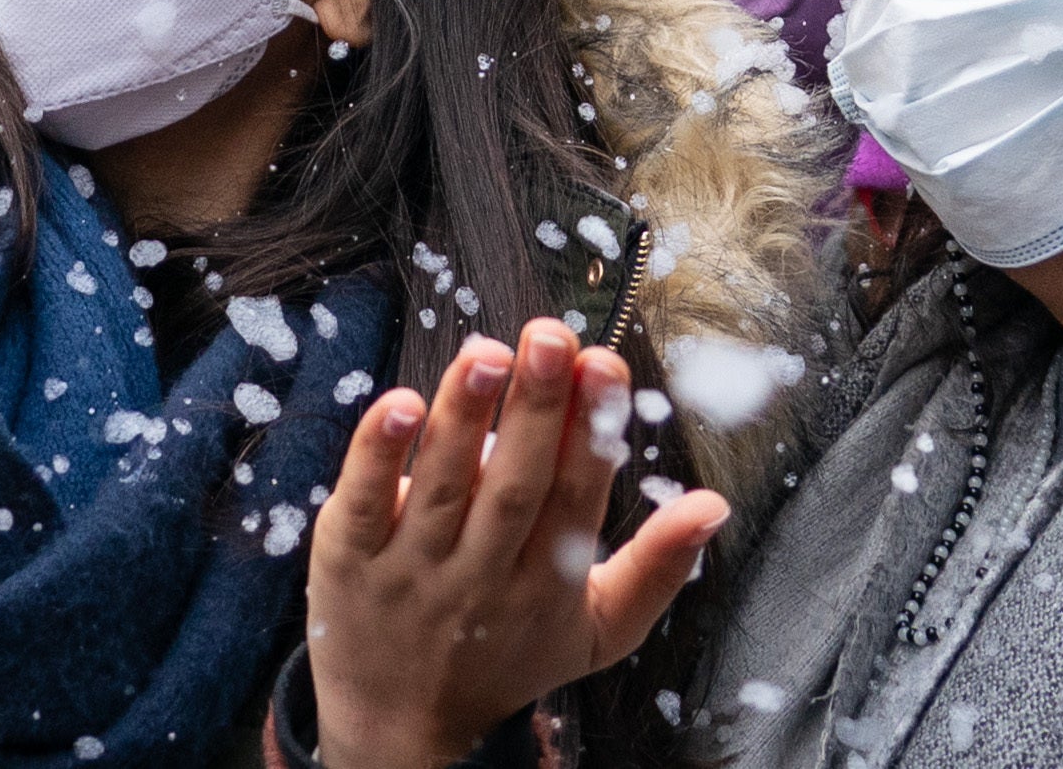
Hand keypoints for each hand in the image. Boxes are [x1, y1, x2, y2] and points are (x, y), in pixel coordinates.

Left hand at [304, 320, 726, 768]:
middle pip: (513, 487)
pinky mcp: (347, 558)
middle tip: (550, 337)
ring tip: (487, 352)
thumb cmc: (507, 659)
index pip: (575, 500)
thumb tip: (715, 503)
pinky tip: (401, 404)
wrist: (399, 726)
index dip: (589, 433)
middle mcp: (481, 577)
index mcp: (547, 586)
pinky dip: (380, 455)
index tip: (603, 365)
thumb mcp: (597, 631)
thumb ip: (658, 567)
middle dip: (534, 410)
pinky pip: (365, 501)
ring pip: (442, 485)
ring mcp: (411, 568)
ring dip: (463, 416)